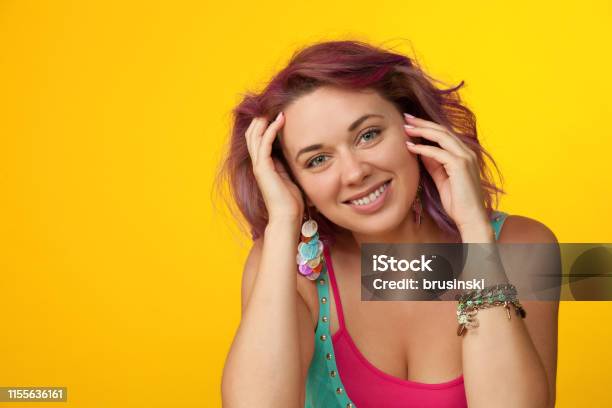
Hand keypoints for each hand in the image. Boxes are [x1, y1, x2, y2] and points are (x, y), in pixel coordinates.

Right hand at [245, 112, 303, 221]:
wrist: (287, 217)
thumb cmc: (292, 201)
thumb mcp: (290, 176)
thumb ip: (288, 163)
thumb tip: (296, 150)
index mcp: (264, 165)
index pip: (259, 139)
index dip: (264, 124)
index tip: (277, 111)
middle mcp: (258, 164)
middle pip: (252, 134)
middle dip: (261, 118)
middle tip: (273, 104)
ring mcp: (259, 166)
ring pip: (255, 136)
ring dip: (264, 120)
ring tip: (275, 107)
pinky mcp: (263, 169)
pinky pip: (264, 144)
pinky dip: (270, 130)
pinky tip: (280, 120)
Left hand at [402, 113, 490, 233]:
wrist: (470, 217)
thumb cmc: (458, 202)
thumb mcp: (442, 179)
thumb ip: (434, 165)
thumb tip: (422, 152)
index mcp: (465, 154)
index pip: (445, 134)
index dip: (428, 127)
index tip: (411, 123)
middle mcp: (467, 152)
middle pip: (442, 131)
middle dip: (423, 123)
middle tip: (406, 117)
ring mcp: (466, 157)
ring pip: (441, 137)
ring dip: (422, 131)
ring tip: (406, 128)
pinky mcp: (461, 165)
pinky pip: (438, 153)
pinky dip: (423, 149)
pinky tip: (411, 147)